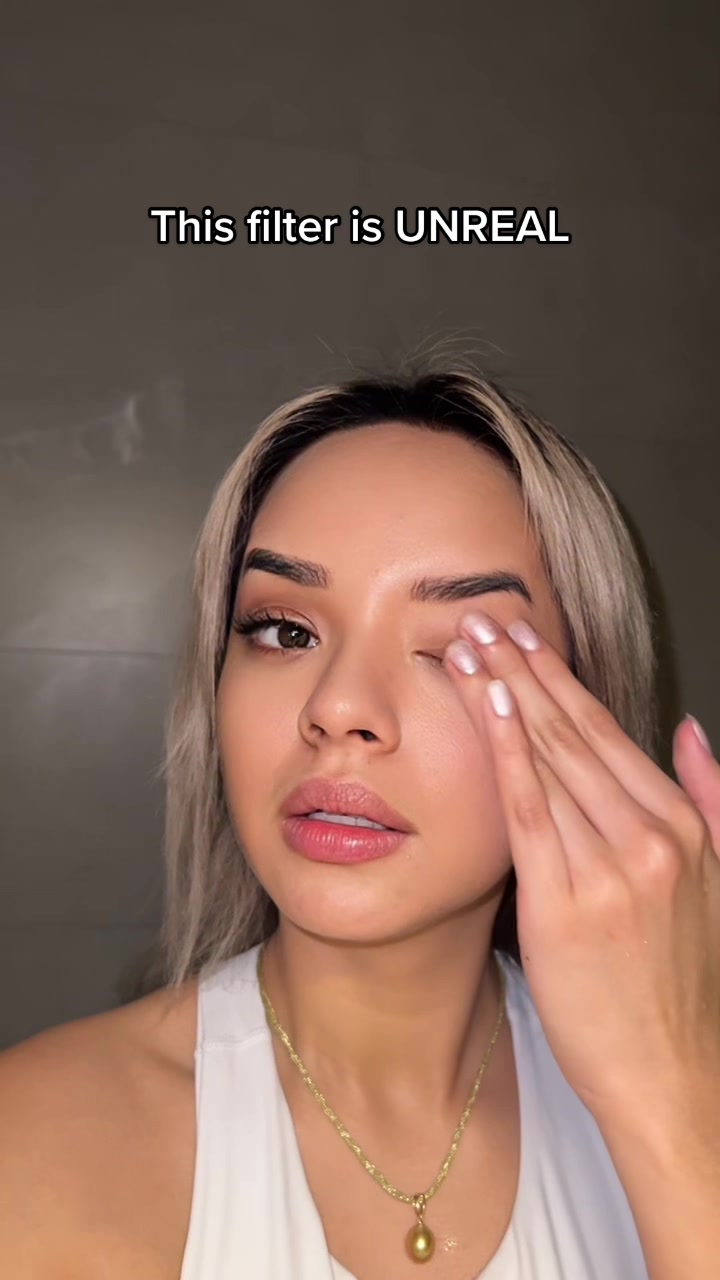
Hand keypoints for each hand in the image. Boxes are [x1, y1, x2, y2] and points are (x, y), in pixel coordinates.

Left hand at [444, 611, 719, 1124]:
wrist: (672, 1076)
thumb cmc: (684, 983)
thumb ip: (712, 798)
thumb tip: (690, 729)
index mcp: (684, 825)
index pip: (610, 732)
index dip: (561, 678)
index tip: (525, 635)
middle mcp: (651, 836)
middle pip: (575, 733)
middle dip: (524, 669)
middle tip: (482, 617)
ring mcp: (611, 868)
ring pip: (550, 760)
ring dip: (506, 696)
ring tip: (470, 648)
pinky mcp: (567, 903)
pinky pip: (531, 812)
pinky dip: (508, 755)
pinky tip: (487, 711)